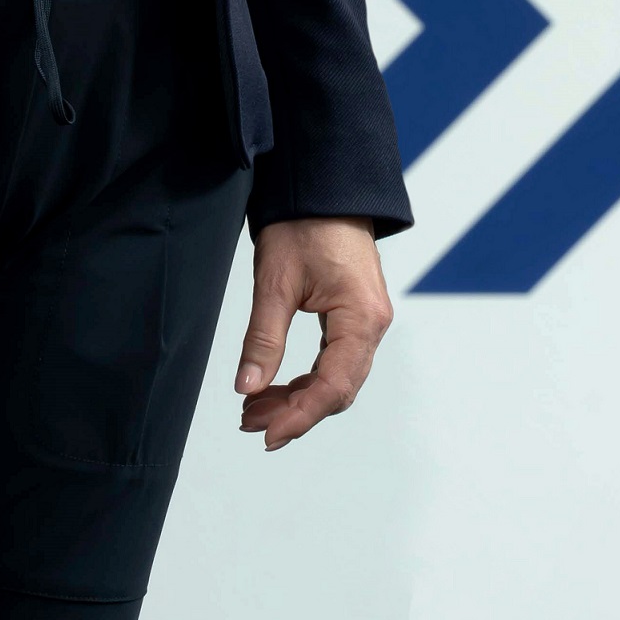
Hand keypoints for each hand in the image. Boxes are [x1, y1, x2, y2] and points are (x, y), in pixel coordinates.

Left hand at [234, 217, 392, 450]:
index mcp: (361, 318)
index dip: (300, 416)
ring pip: (335, 378)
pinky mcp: (354, 315)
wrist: (323, 185)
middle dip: (294, 411)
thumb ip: (263, 338)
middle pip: (338, 389)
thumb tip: (246, 388)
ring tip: (254, 409)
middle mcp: (372, 325)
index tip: (266, 434)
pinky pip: (334, 360)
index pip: (334, 386)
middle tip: (250, 424)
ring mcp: (366, 321)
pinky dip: (305, 378)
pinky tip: (274, 385)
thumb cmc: (303, 224)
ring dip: (297, 397)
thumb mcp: (276, 281)